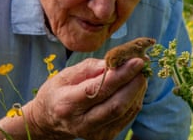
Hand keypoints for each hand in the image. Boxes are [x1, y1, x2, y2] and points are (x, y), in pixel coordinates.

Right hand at [25, 57, 146, 139]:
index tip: (137, 60)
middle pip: (116, 104)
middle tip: (143, 65)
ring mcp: (94, 133)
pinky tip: (133, 86)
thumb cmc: (58, 91)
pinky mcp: (105, 137)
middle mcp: (81, 123)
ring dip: (137, 89)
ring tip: (138, 73)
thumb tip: (118, 62)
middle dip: (134, 83)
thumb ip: (92, 68)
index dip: (121, 75)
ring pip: (124, 111)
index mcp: (68, 104)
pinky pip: (126, 117)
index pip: (99, 89)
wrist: (49, 120)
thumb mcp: (67, 74)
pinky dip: (134, 99)